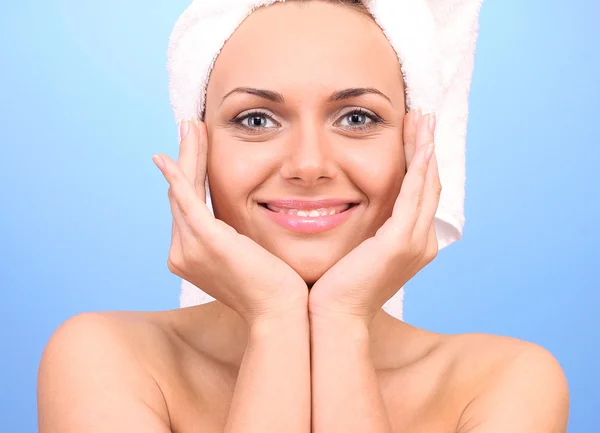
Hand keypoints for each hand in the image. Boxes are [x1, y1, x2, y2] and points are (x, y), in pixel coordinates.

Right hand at [153, 120, 307, 324]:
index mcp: (191, 255)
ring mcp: (190, 248)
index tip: (198, 146)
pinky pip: (187, 200)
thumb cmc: (274, 288)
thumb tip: (240, 226)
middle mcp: (182, 253)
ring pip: (183, 191)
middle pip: (180, 194)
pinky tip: (166, 157)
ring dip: (188, 155)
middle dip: (186, 157)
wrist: (281, 314)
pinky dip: (177, 175)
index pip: (188, 206)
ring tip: (192, 125)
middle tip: (191, 126)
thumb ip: (235, 238)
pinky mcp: (207, 241)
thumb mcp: (248, 257)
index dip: (191, 173)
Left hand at [308, 109, 441, 325]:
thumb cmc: (335, 288)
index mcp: (410, 244)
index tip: (413, 134)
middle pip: (428, 184)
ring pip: (425, 184)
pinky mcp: (400, 241)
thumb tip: (350, 210)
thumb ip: (363, 231)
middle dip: (426, 148)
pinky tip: (418, 142)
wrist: (332, 318)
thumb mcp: (354, 252)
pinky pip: (413, 194)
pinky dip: (417, 166)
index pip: (419, 194)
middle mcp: (421, 242)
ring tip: (421, 119)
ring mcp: (414, 242)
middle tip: (422, 116)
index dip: (419, 162)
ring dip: (424, 148)